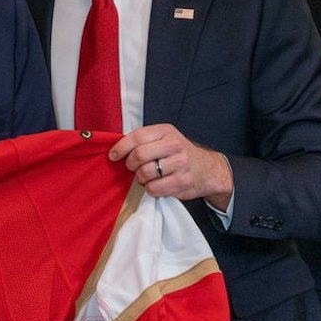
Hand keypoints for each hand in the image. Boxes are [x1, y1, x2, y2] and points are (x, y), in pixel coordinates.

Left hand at [110, 124, 234, 210]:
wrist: (208, 169)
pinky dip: (150, 189)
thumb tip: (115, 149)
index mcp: (166, 131)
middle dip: (130, 165)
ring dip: (140, 178)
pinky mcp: (182, 182)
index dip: (121, 148)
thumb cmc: (178, 154)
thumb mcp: (165, 139)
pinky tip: (156, 185)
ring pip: (144, 173)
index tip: (113, 156)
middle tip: (132, 168)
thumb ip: (144, 141)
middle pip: (138, 156)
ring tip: (147, 176)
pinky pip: (153, 189)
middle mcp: (175, 145)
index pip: (137, 137)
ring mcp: (180, 164)